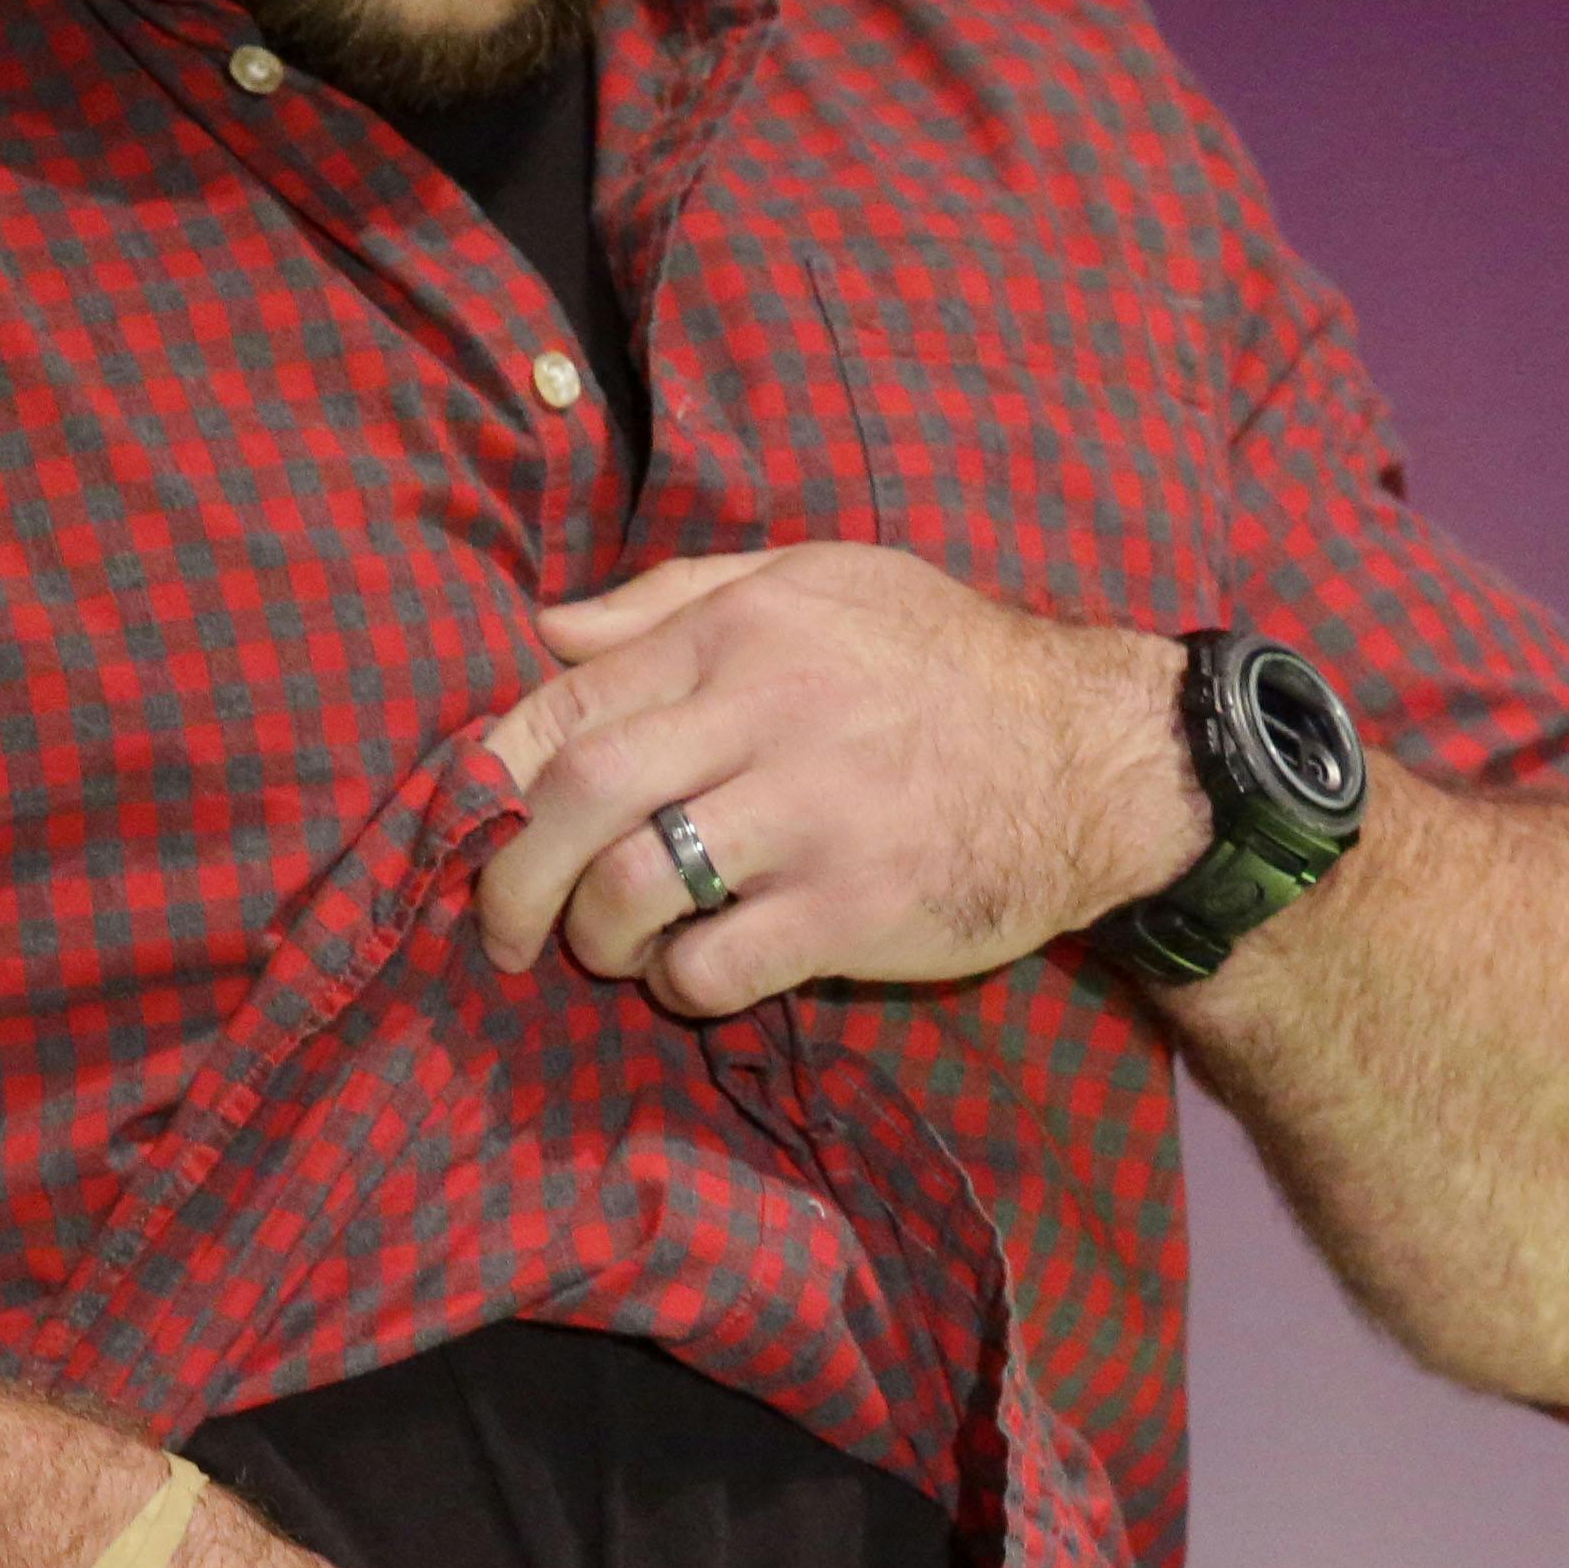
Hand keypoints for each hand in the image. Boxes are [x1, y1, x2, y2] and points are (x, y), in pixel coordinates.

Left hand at [472, 543, 1209, 1018]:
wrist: (1093, 756)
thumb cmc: (943, 662)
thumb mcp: (818, 580)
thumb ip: (674, 599)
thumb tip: (546, 632)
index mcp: (741, 632)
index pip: (567, 701)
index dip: (494, 775)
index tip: (475, 823)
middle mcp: (766, 715)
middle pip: (581, 797)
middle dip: (511, 875)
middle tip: (502, 927)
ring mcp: (810, 818)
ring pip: (632, 892)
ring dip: (594, 939)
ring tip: (611, 950)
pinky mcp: (851, 911)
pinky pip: (714, 969)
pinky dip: (679, 987)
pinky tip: (697, 974)